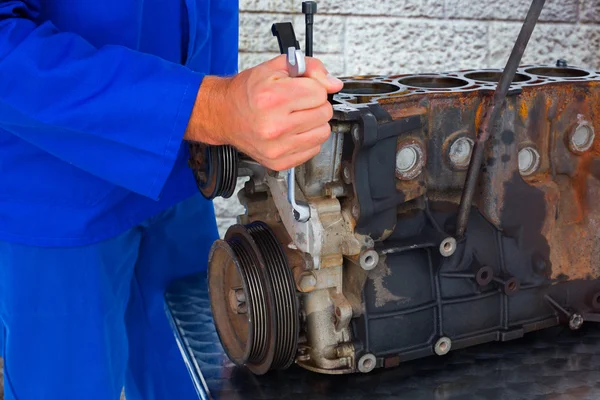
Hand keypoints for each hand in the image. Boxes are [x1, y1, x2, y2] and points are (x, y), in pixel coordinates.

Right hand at [185, 55, 342, 170]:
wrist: (223, 114)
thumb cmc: (246, 92)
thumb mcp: (275, 67)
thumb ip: (309, 68)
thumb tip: (334, 84)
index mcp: (272, 98)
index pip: (320, 93)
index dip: (312, 87)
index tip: (301, 89)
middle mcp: (274, 126)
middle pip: (324, 112)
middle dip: (314, 104)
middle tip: (297, 103)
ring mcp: (277, 147)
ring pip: (323, 132)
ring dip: (313, 123)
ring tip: (296, 117)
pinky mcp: (279, 162)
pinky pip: (313, 149)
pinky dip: (306, 139)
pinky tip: (292, 131)